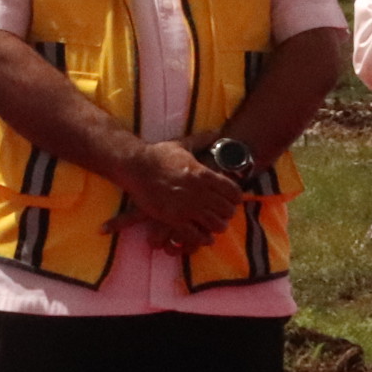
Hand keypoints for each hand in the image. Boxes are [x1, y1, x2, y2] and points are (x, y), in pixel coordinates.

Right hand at [106, 141, 242, 251]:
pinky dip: (203, 239)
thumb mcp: (181, 145)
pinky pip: (196, 235)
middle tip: (223, 214)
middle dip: (227, 213)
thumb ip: (201, 140)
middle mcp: (198, 192)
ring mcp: (187, 207)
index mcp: (203, 174)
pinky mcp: (174, 219)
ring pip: (215, 224)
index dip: (235, 198)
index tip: (232, 200)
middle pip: (227, 210)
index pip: (232, 191)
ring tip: (214, 226)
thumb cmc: (157, 155)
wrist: (135, 167)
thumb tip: (216, 132)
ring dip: (217, 227)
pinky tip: (204, 237)